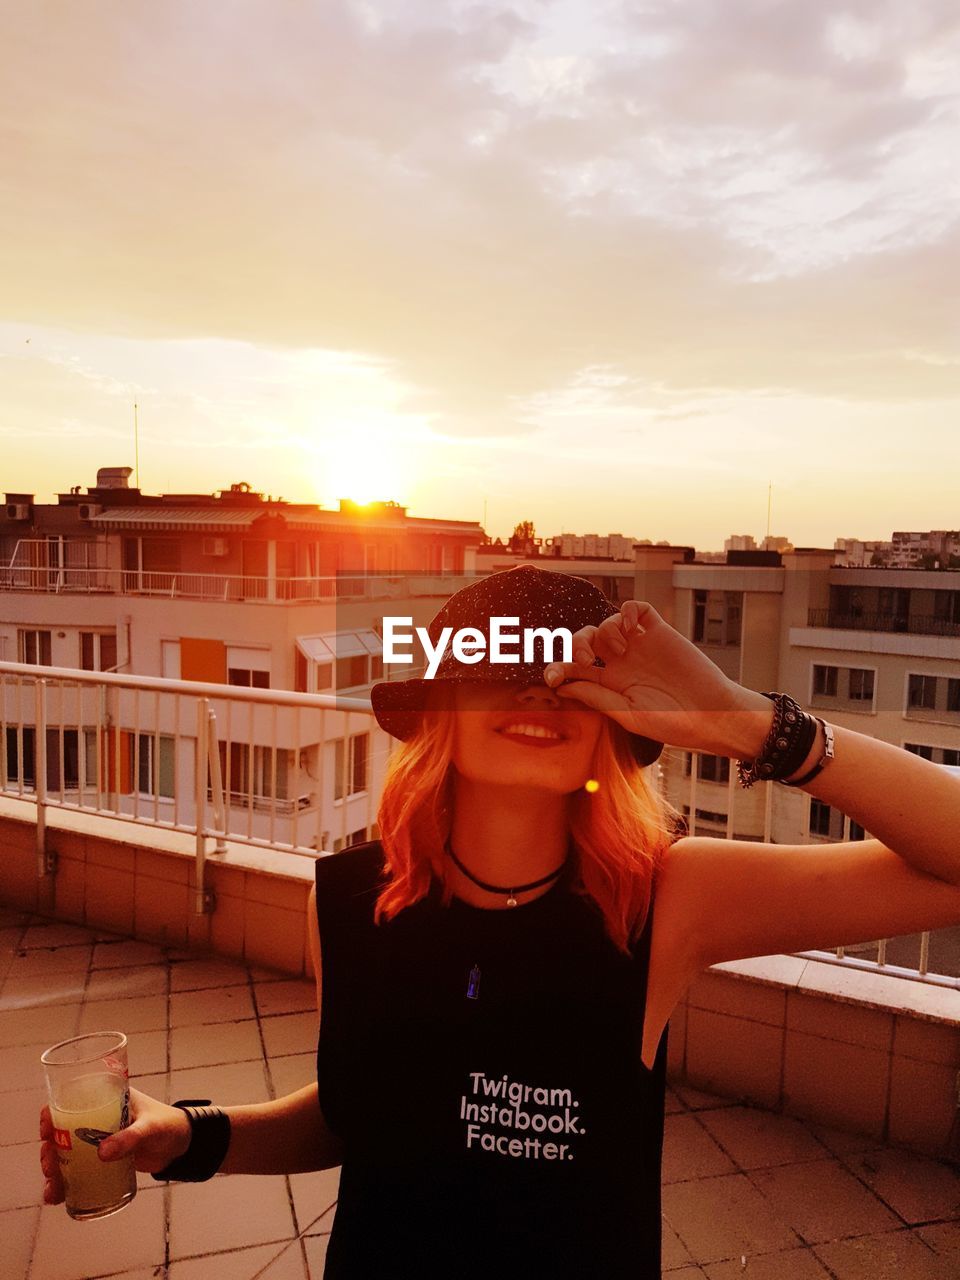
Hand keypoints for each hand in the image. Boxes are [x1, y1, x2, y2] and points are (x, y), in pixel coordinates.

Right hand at [40, 1087, 191, 1202]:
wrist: (183, 1145)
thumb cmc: (169, 1125)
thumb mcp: (150, 1127)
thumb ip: (130, 1138)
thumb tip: (102, 1153)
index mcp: (108, 1100)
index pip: (71, 1101)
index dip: (52, 1115)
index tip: (46, 1131)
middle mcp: (98, 1119)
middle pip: (62, 1133)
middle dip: (49, 1151)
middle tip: (50, 1167)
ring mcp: (98, 1141)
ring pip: (66, 1155)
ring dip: (54, 1170)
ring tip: (52, 1189)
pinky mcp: (104, 1161)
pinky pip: (79, 1171)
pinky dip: (66, 1183)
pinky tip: (57, 1196)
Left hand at [543, 600, 773, 758]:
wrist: (713, 714)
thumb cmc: (672, 723)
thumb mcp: (629, 714)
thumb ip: (597, 697)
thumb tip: (562, 686)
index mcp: (609, 685)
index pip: (574, 669)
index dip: (558, 668)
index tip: (551, 678)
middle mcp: (621, 663)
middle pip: (585, 640)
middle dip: (576, 645)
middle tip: (585, 660)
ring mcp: (640, 646)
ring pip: (607, 623)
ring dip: (605, 631)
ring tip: (620, 650)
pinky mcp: (660, 632)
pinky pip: (637, 610)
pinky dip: (627, 611)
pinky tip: (631, 626)